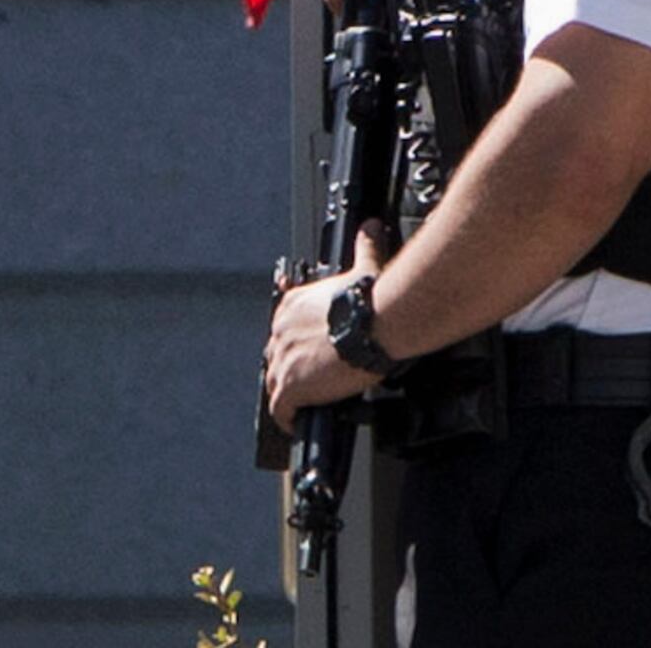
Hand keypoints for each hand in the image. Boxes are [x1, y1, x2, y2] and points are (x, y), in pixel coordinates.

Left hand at [262, 225, 398, 424]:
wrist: (375, 325)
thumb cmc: (371, 301)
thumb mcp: (363, 268)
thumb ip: (364, 248)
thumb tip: (372, 227)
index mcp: (293, 305)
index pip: (284, 330)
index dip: (295, 346)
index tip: (307, 355)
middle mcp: (281, 330)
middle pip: (276, 357)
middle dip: (288, 370)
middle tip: (305, 383)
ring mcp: (283, 359)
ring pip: (275, 383)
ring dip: (285, 396)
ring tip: (298, 407)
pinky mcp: (290, 386)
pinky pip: (281, 409)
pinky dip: (286, 418)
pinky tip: (294, 423)